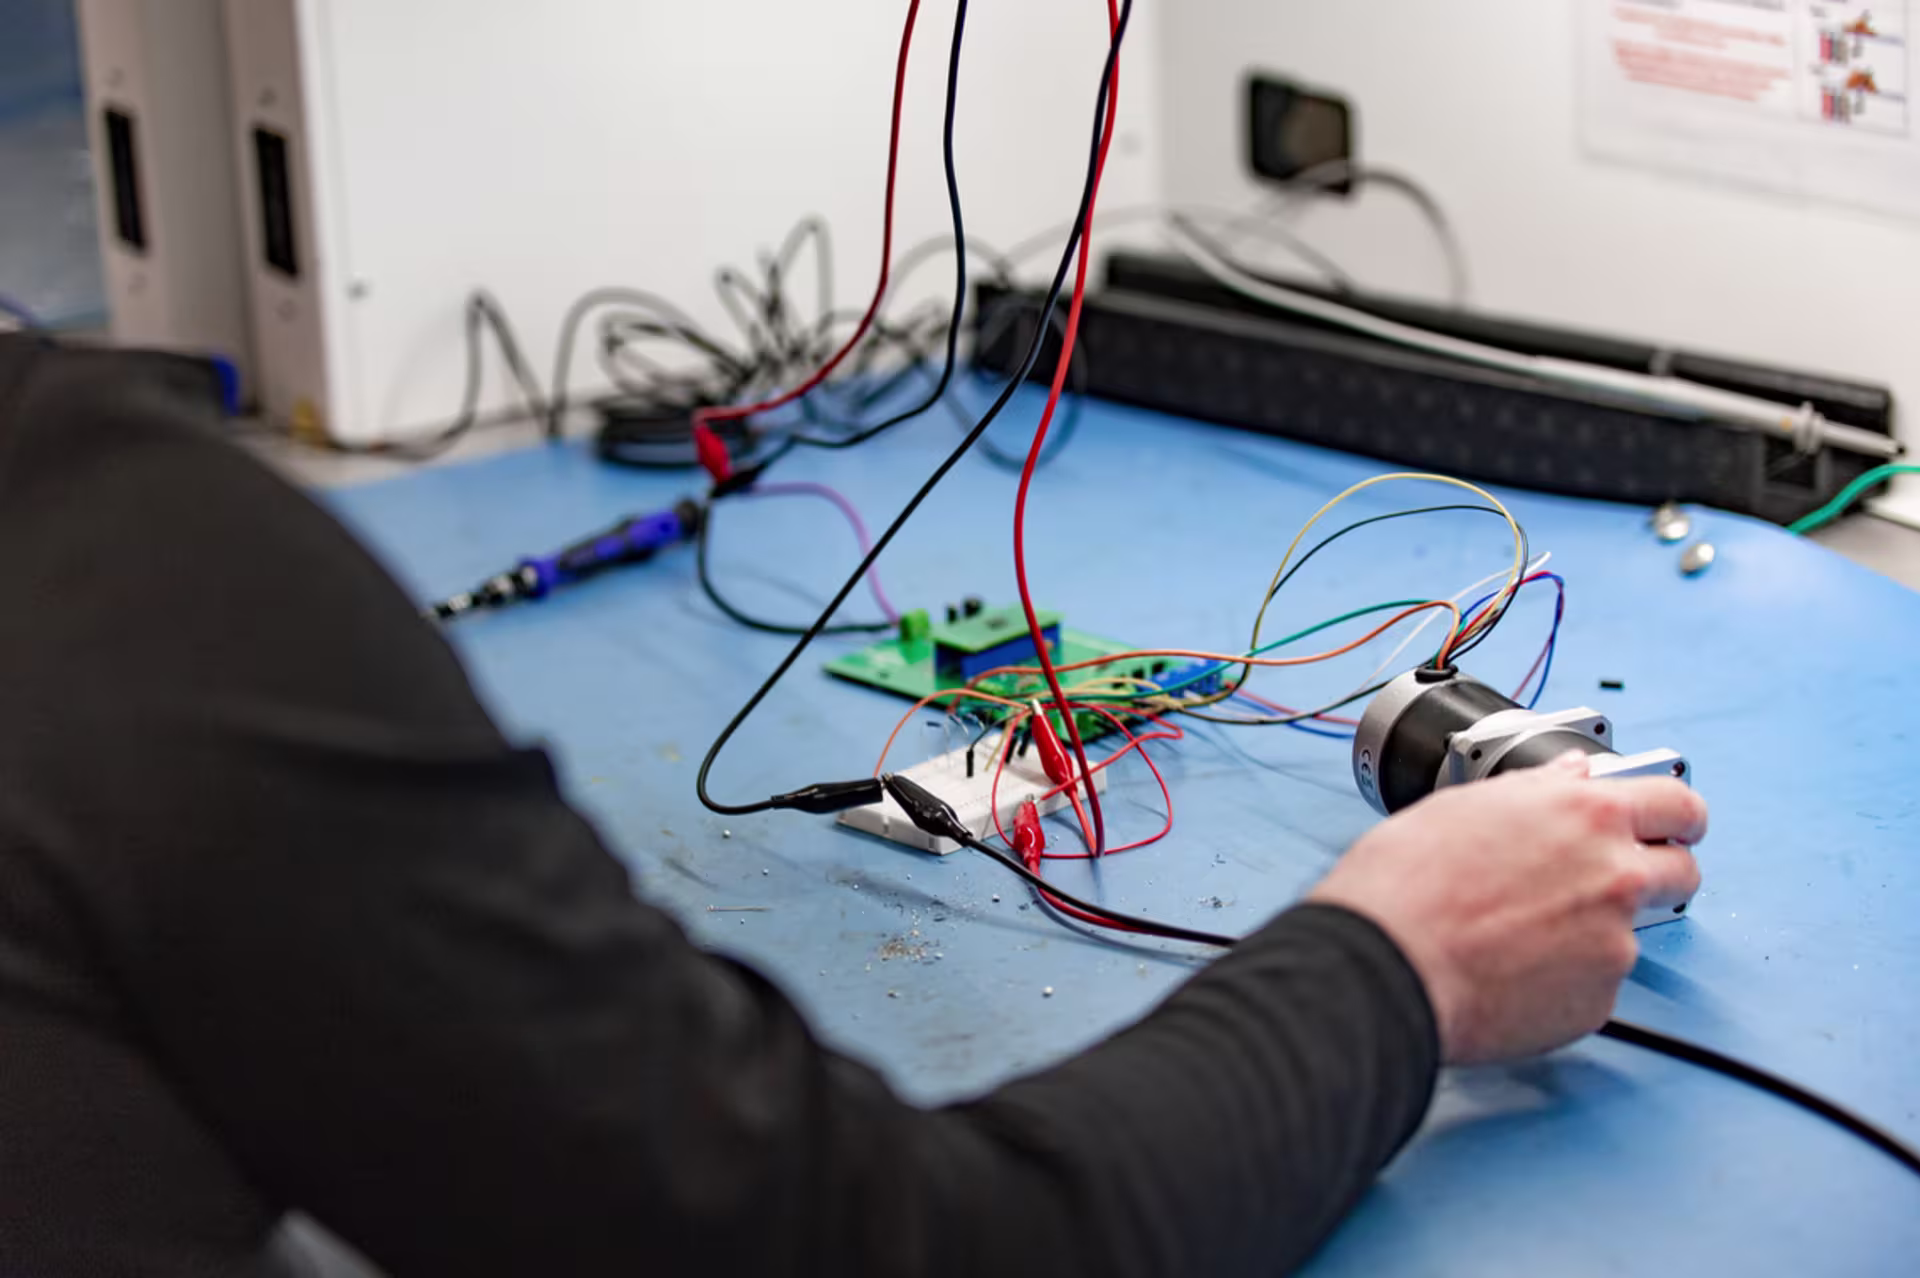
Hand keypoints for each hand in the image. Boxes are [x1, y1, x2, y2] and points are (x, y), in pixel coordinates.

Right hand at [1309, 753, 1705, 1064]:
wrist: (1386, 964)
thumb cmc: (1407, 883)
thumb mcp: (1464, 805)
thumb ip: (1537, 790)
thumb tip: (1570, 775)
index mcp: (1587, 814)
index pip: (1677, 803)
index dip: (1679, 814)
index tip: (1674, 823)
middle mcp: (1616, 876)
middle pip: (1680, 871)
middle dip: (1657, 872)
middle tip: (1612, 879)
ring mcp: (1613, 944)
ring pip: (1629, 933)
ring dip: (1596, 930)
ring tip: (1527, 934)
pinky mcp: (1597, 1002)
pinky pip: (1594, 985)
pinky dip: (1564, 979)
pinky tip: (1513, 969)